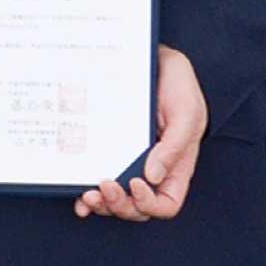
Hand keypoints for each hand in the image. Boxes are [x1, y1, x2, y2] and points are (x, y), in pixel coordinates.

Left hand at [74, 44, 207, 221]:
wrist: (157, 59)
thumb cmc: (179, 85)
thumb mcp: (186, 113)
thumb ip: (174, 147)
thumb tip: (152, 177)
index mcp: (174, 166)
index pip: (165, 203)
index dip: (149, 203)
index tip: (135, 183)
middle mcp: (151, 168)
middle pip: (137, 206)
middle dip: (120, 205)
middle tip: (104, 188)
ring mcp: (129, 159)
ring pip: (116, 197)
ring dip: (101, 203)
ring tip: (88, 196)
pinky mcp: (111, 146)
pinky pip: (99, 173)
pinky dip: (89, 190)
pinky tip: (78, 194)